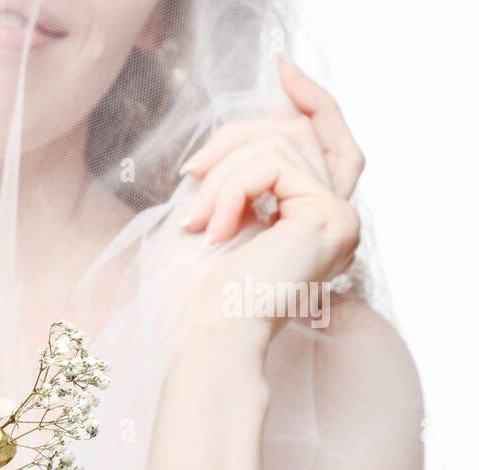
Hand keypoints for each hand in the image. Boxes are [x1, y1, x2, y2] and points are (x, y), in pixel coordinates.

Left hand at [180, 57, 363, 352]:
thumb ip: (241, 177)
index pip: (328, 141)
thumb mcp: (221, 218)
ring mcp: (340, 217)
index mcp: (317, 219)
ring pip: (279, 144)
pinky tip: (213, 227)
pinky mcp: (328, 217)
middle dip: (236, 138)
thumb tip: (231, 140)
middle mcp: (339, 217)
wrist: (214, 339)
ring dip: (221, 176)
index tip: (282, 70)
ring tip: (194, 221)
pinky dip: (231, 189)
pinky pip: (273, 165)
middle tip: (190, 171)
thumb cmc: (208, 296)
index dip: (310, 101)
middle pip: (298, 132)